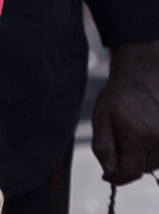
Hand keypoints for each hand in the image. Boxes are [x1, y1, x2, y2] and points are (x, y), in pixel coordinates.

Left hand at [92, 40, 158, 183]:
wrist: (143, 77)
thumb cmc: (119, 97)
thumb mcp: (101, 119)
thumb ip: (103, 148)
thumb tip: (109, 173)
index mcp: (140, 135)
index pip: (132, 172)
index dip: (118, 177)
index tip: (108, 176)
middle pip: (143, 168)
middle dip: (127, 162)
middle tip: (118, 140)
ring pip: (153, 163)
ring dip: (140, 156)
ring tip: (131, 132)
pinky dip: (150, 150)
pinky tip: (142, 133)